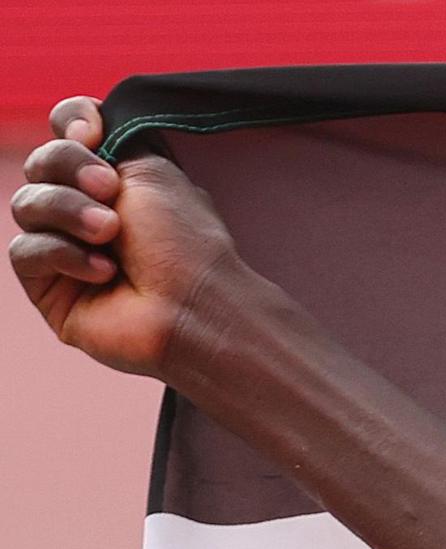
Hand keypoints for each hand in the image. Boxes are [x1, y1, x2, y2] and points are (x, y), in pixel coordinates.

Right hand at [11, 97, 245, 378]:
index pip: (65, 130)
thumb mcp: (152, 171)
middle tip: (110, 189)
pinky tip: (104, 272)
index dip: (69, 121)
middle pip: (40, 163)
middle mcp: (84, 209)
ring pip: (26, 205)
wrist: (195, 307)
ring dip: (68, 211)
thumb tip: (77, 120)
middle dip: (68, 166)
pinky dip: (64, 254)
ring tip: (110, 231)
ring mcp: (62, 247)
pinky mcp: (48, 287)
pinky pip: (25, 251)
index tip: (91, 130)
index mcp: (112, 179)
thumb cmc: (184, 242)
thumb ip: (113, 138)